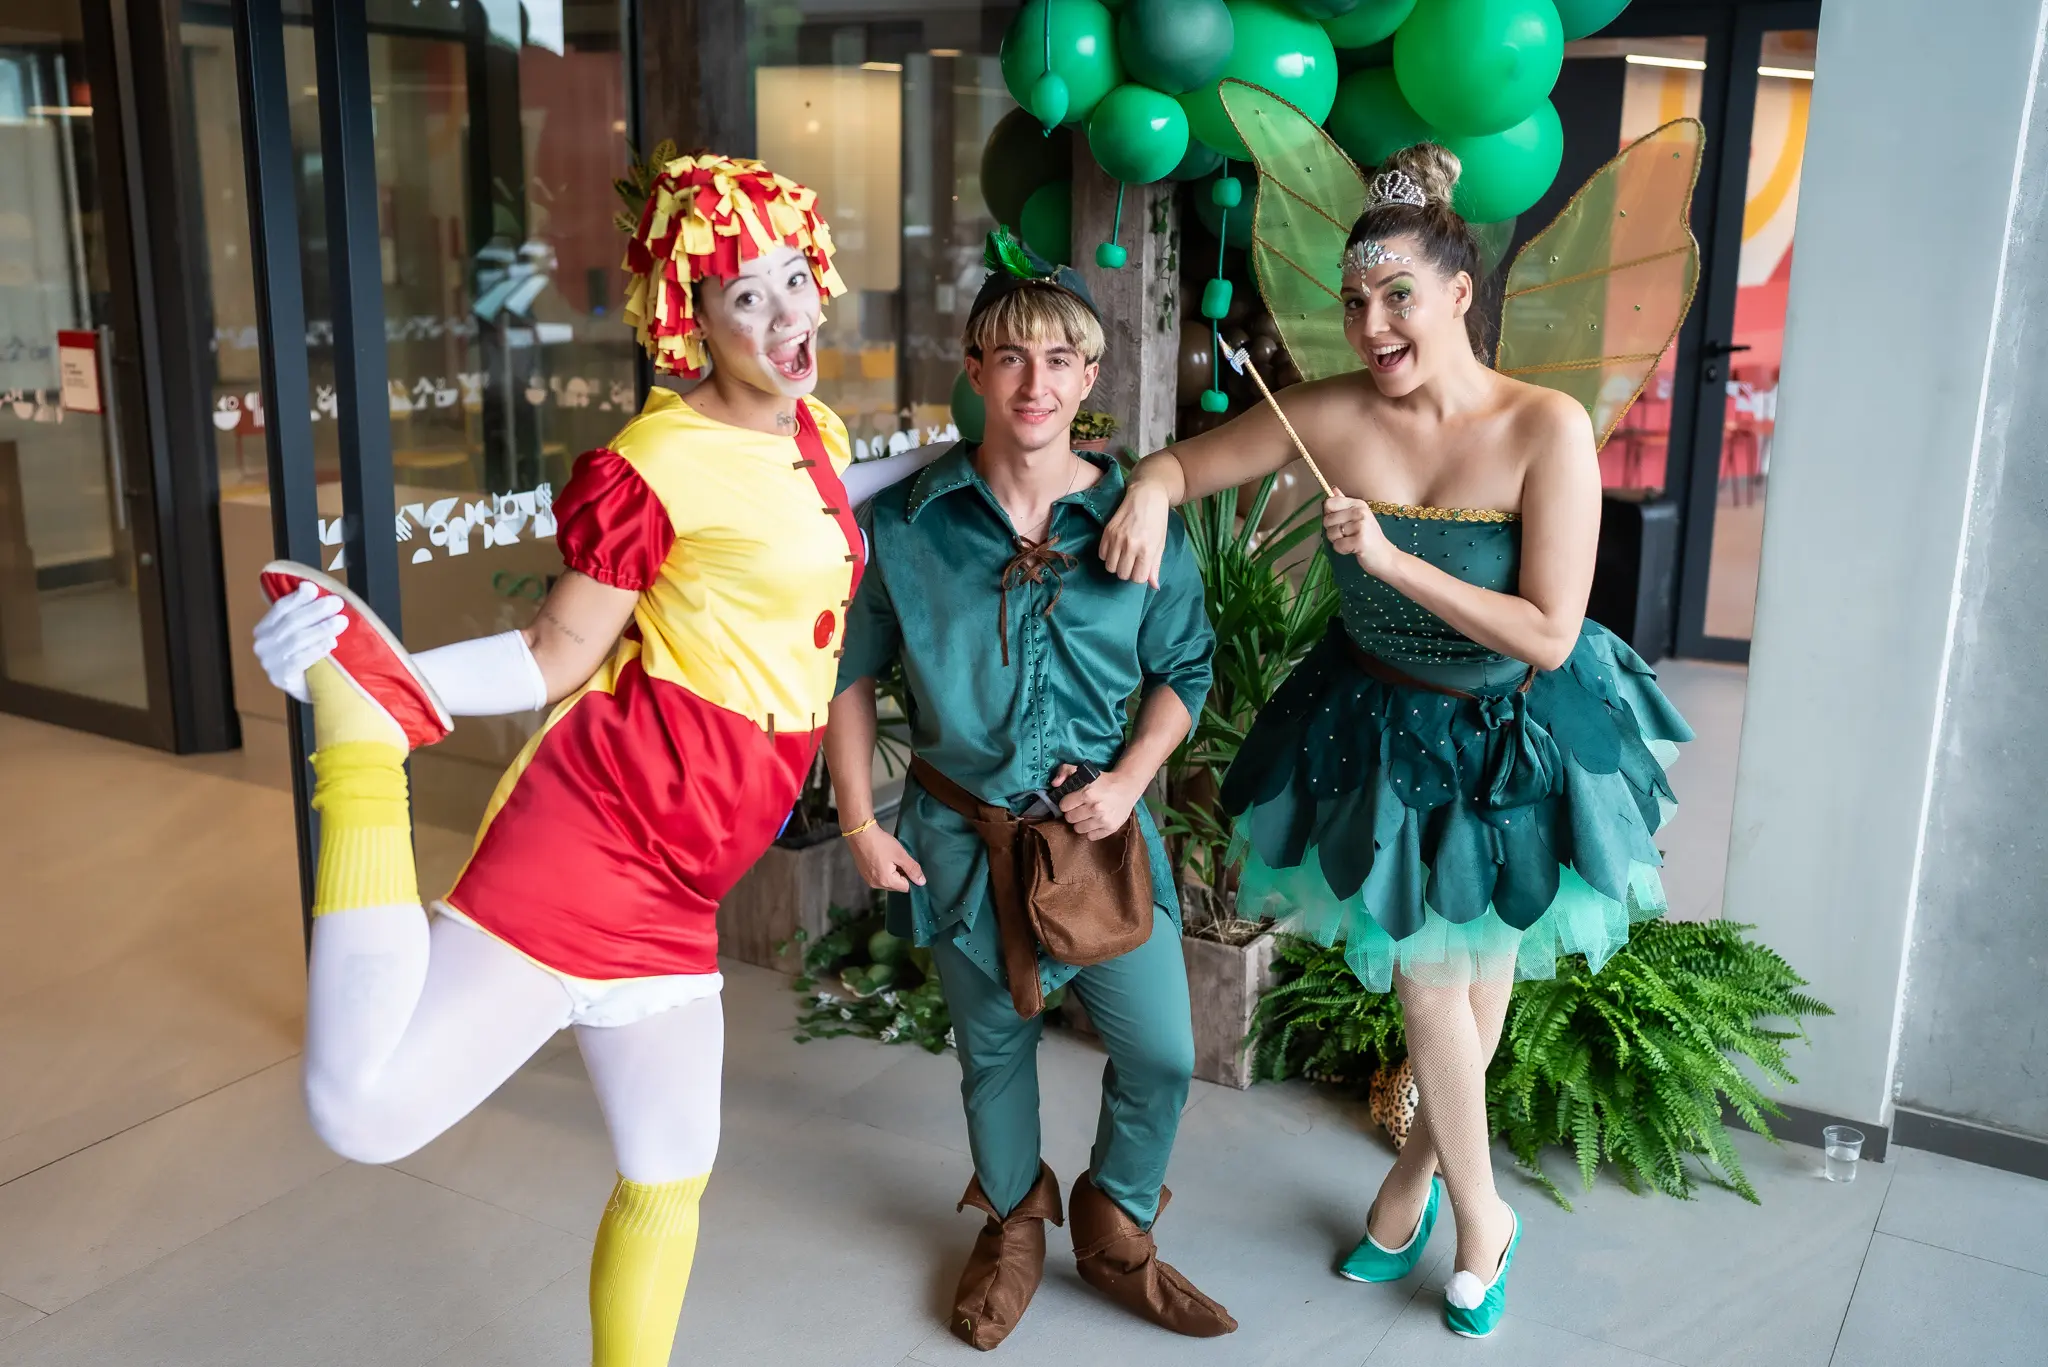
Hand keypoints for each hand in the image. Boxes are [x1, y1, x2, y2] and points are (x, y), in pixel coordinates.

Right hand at [252, 582, 345, 701]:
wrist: (312, 690)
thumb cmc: (309, 658)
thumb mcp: (305, 632)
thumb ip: (304, 611)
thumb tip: (307, 586)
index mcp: (264, 629)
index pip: (281, 609)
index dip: (298, 598)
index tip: (315, 589)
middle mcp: (262, 645)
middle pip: (290, 622)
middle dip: (315, 611)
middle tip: (336, 603)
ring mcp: (269, 662)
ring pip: (296, 640)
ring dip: (321, 628)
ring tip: (340, 622)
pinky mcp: (280, 677)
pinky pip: (300, 659)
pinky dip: (317, 649)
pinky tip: (331, 643)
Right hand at [847, 824, 925, 891]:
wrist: (860, 833)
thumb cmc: (881, 843)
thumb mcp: (900, 855)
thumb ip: (912, 869)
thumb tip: (922, 882)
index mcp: (886, 882)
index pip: (906, 887)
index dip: (910, 876)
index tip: (908, 864)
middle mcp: (876, 885)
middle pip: (896, 886)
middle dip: (901, 875)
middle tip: (899, 859)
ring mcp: (868, 880)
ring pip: (888, 881)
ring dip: (892, 873)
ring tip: (891, 858)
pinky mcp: (864, 874)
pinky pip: (879, 877)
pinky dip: (884, 871)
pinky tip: (882, 858)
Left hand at [1054, 763, 1144, 841]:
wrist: (1127, 787)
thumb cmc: (1103, 780)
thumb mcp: (1083, 771)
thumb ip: (1065, 771)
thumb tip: (1054, 784)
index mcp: (1087, 793)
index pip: (1064, 806)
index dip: (1066, 803)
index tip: (1072, 801)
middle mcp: (1095, 808)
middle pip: (1069, 818)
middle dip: (1073, 813)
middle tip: (1080, 808)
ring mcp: (1103, 820)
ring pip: (1078, 829)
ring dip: (1081, 823)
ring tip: (1087, 815)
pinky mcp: (1110, 828)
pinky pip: (1091, 836)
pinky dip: (1092, 830)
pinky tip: (1096, 821)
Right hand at [1099, 479, 1170, 588]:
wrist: (1147, 495)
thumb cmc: (1157, 520)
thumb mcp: (1160, 544)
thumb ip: (1155, 566)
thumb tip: (1154, 586)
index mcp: (1147, 550)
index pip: (1138, 578)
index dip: (1139, 575)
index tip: (1141, 567)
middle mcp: (1131, 546)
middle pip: (1122, 574)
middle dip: (1127, 572)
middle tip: (1132, 562)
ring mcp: (1117, 538)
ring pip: (1110, 567)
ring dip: (1116, 565)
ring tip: (1122, 556)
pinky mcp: (1107, 531)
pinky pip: (1101, 554)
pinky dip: (1107, 555)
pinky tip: (1115, 548)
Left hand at [1323, 491, 1397, 577]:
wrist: (1385, 557)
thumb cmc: (1369, 537)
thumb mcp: (1359, 517)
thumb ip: (1344, 503)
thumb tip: (1333, 488)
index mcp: (1359, 504)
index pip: (1329, 503)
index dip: (1329, 515)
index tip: (1340, 522)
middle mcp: (1361, 512)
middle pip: (1327, 519)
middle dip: (1332, 531)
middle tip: (1347, 535)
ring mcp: (1361, 526)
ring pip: (1331, 533)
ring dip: (1337, 541)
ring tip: (1351, 542)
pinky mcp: (1360, 541)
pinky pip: (1337, 545)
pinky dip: (1342, 550)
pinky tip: (1353, 549)